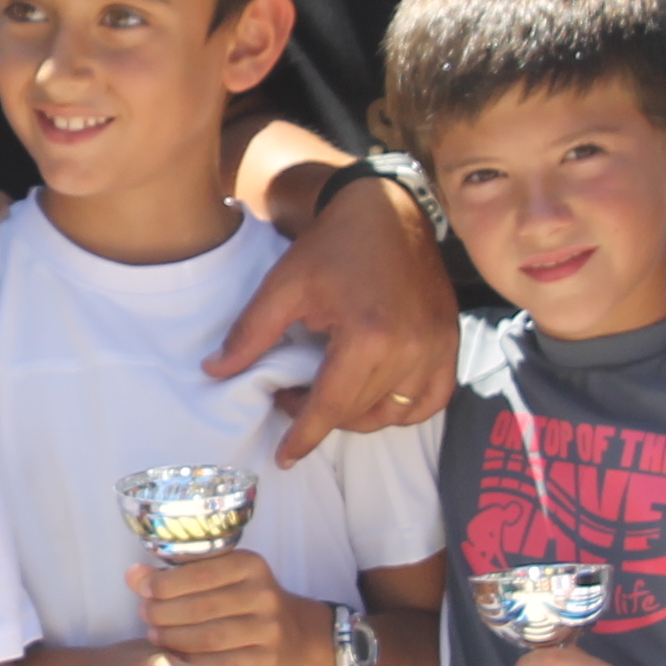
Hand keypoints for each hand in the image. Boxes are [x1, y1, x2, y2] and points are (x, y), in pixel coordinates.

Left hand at [131, 551, 324, 665]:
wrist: (297, 636)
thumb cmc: (246, 603)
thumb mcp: (221, 579)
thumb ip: (178, 575)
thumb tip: (132, 574)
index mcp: (250, 565)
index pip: (200, 572)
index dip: (166, 583)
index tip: (144, 590)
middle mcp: (263, 593)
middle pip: (201, 606)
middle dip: (165, 612)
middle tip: (145, 616)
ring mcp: (268, 629)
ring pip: (209, 638)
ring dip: (175, 639)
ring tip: (155, 636)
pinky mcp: (268, 660)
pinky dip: (194, 664)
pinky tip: (177, 660)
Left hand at [211, 178, 449, 466]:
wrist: (387, 209)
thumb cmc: (333, 245)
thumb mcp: (284, 284)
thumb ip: (250, 333)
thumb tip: (214, 371)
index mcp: (368, 336)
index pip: (331, 406)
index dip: (304, 436)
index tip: (284, 456)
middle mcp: (410, 349)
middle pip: (359, 413)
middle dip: (321, 417)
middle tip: (292, 396)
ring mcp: (437, 348)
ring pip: (394, 413)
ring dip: (359, 416)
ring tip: (330, 393)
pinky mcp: (450, 342)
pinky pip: (431, 400)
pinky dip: (404, 408)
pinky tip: (375, 396)